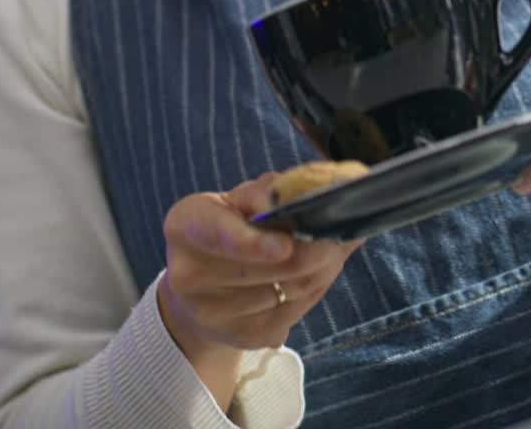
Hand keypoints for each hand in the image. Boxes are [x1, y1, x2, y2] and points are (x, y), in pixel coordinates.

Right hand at [157, 173, 361, 406]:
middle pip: (274, 265)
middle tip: (345, 230)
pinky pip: (297, 311)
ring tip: (336, 246)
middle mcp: (189, 274)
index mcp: (185, 225)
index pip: (219, 231)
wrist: (201, 287)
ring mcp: (214, 313)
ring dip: (326, 265)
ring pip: (294, 287)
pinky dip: (318, 287)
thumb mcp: (239, 200)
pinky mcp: (243, 337)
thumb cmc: (230, 227)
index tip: (285, 245)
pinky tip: (321, 272)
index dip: (253, 242)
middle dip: (318, 247)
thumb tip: (321, 194)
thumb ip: (273, 193)